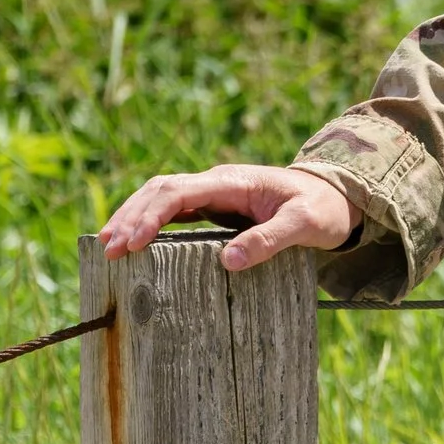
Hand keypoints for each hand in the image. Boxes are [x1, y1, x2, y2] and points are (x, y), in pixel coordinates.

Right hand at [98, 163, 356, 274]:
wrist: (337, 198)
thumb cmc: (323, 210)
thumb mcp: (305, 226)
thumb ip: (270, 240)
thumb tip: (228, 261)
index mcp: (233, 181)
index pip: (179, 192)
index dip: (151, 215)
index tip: (132, 243)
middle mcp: (217, 182)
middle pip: (160, 190)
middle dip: (130, 216)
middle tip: (107, 249)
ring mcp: (213, 193)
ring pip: (160, 197)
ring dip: (132, 217)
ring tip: (107, 245)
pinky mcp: (214, 207)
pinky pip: (173, 210)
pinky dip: (148, 222)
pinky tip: (132, 242)